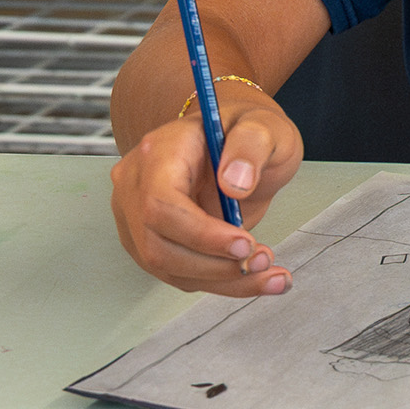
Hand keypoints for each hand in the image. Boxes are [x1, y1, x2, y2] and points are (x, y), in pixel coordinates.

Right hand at [107, 88, 305, 295]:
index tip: (245, 244)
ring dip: (223, 281)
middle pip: (158, 245)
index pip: (160, 204)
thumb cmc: (246, 129)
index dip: (200, 233)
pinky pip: (180, 272)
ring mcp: (138, 217)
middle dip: (213, 265)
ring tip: (272, 274)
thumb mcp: (262, 125)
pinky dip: (221, 283)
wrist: (235, 142)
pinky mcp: (152, 240)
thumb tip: (235, 185)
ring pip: (168, 267)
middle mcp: (136, 187)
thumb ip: (251, 145)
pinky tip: (259, 279)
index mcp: (158, 152)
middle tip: (264, 260)